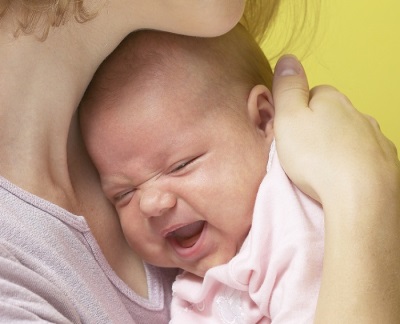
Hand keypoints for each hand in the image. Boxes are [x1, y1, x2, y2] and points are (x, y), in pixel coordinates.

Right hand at [272, 55, 398, 206]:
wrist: (362, 197)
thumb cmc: (318, 158)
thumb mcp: (288, 119)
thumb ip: (287, 88)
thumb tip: (288, 58)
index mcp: (332, 100)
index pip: (313, 92)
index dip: (298, 110)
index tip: (290, 130)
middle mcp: (357, 114)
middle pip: (333, 114)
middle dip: (319, 126)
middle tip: (303, 150)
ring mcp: (375, 137)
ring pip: (350, 134)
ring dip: (337, 144)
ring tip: (323, 166)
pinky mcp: (385, 162)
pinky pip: (365, 155)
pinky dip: (354, 162)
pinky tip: (343, 177)